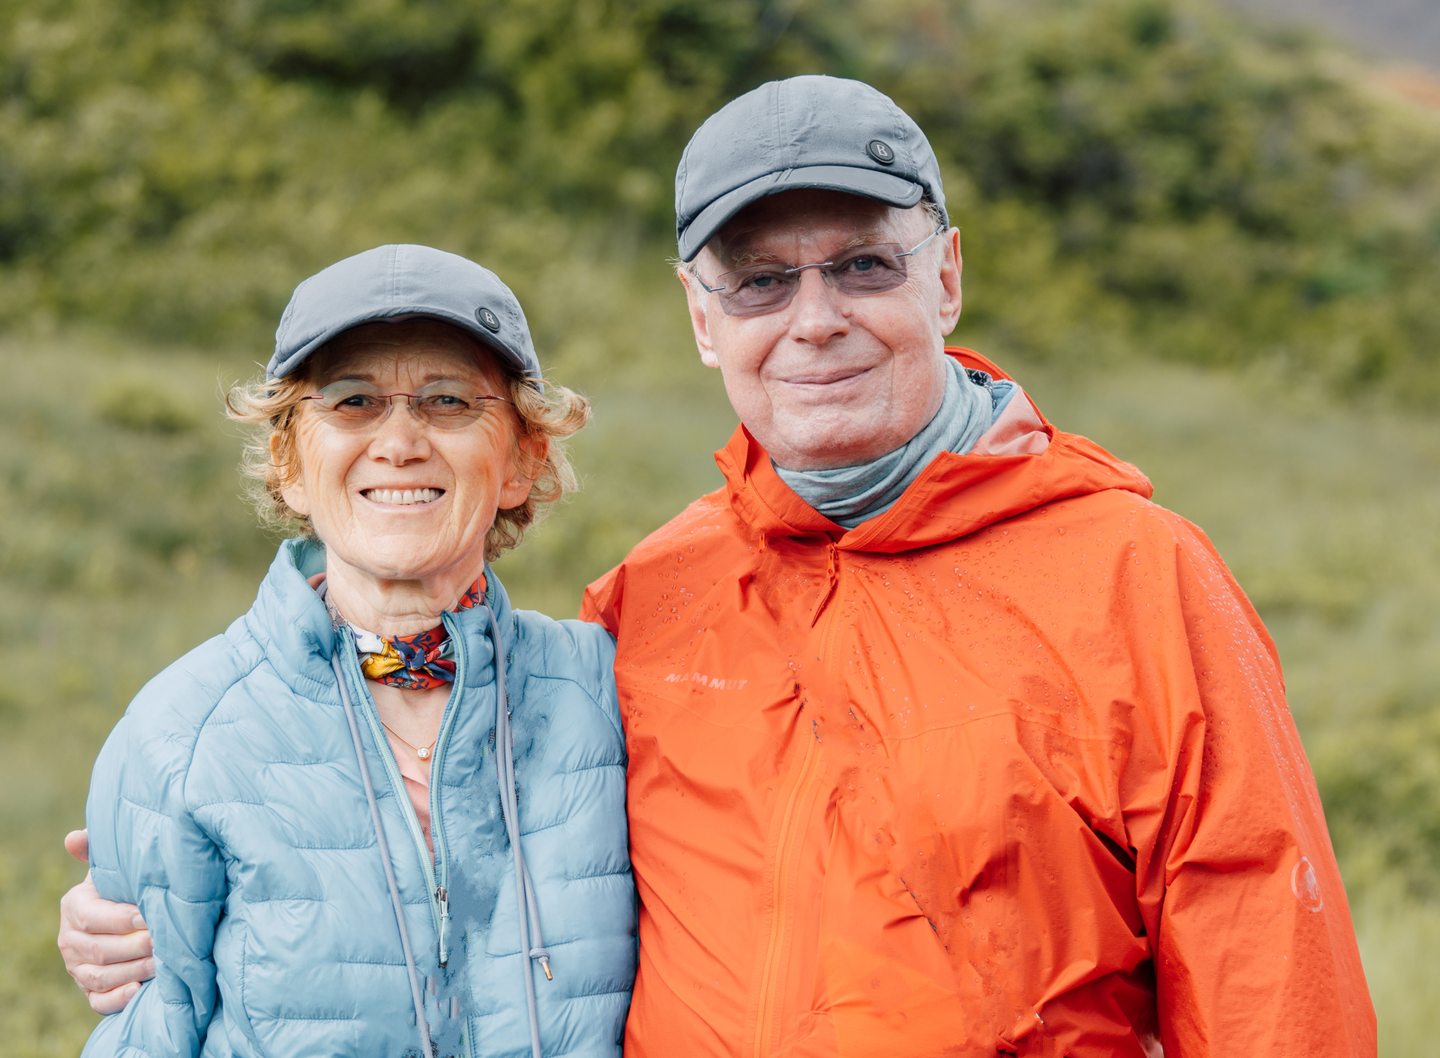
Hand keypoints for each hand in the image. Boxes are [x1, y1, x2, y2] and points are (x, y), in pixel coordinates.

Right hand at [58, 829, 154, 1014]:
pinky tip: (139, 990)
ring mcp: (77, 967)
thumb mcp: (114, 865)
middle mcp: (70, 939)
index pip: (93, 916)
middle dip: (135, 946)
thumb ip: (98, 849)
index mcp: (74, 906)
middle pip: (99, 949)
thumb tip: (73, 838)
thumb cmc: (126, 884)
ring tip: (163, 964)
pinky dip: (117, 998)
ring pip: (100, 975)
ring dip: (133, 971)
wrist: (125, 913)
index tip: (151, 916)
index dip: (122, 919)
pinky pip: (98, 1000)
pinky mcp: (89, 989)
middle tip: (165, 942)